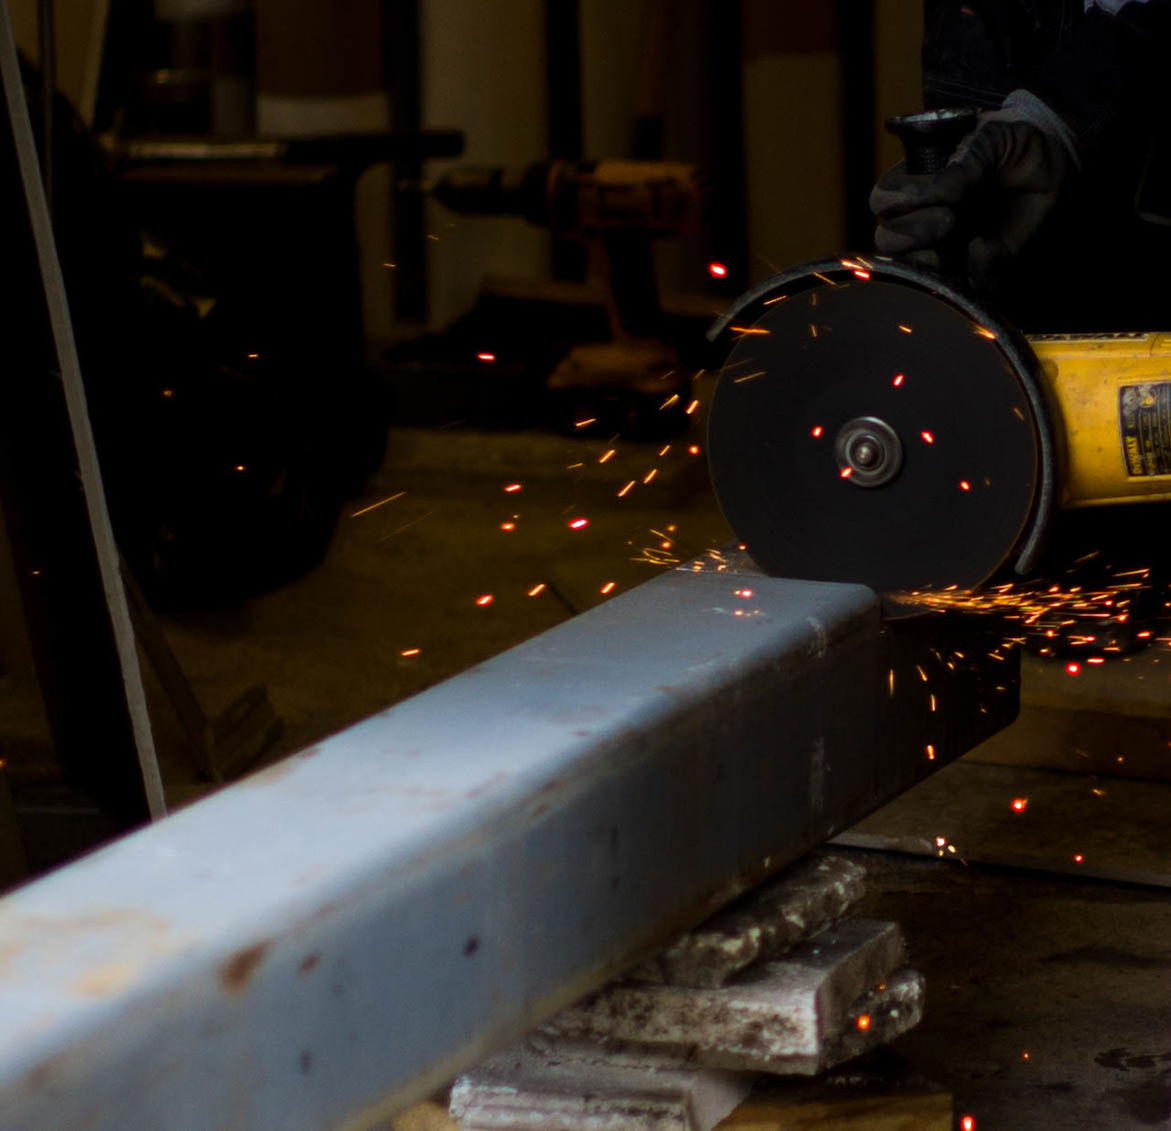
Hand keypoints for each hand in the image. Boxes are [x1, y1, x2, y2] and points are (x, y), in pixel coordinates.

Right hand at [871, 116, 1072, 288]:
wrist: (1057, 169)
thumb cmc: (1018, 146)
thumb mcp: (998, 137)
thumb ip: (969, 156)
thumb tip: (941, 190)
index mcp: (917, 181)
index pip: (884, 199)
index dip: (902, 199)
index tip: (942, 193)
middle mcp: (920, 216)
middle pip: (886, 238)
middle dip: (912, 231)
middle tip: (951, 219)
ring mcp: (939, 246)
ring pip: (906, 266)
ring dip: (923, 259)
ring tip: (954, 240)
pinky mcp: (965, 269)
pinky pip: (949, 286)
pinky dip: (960, 277)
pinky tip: (981, 253)